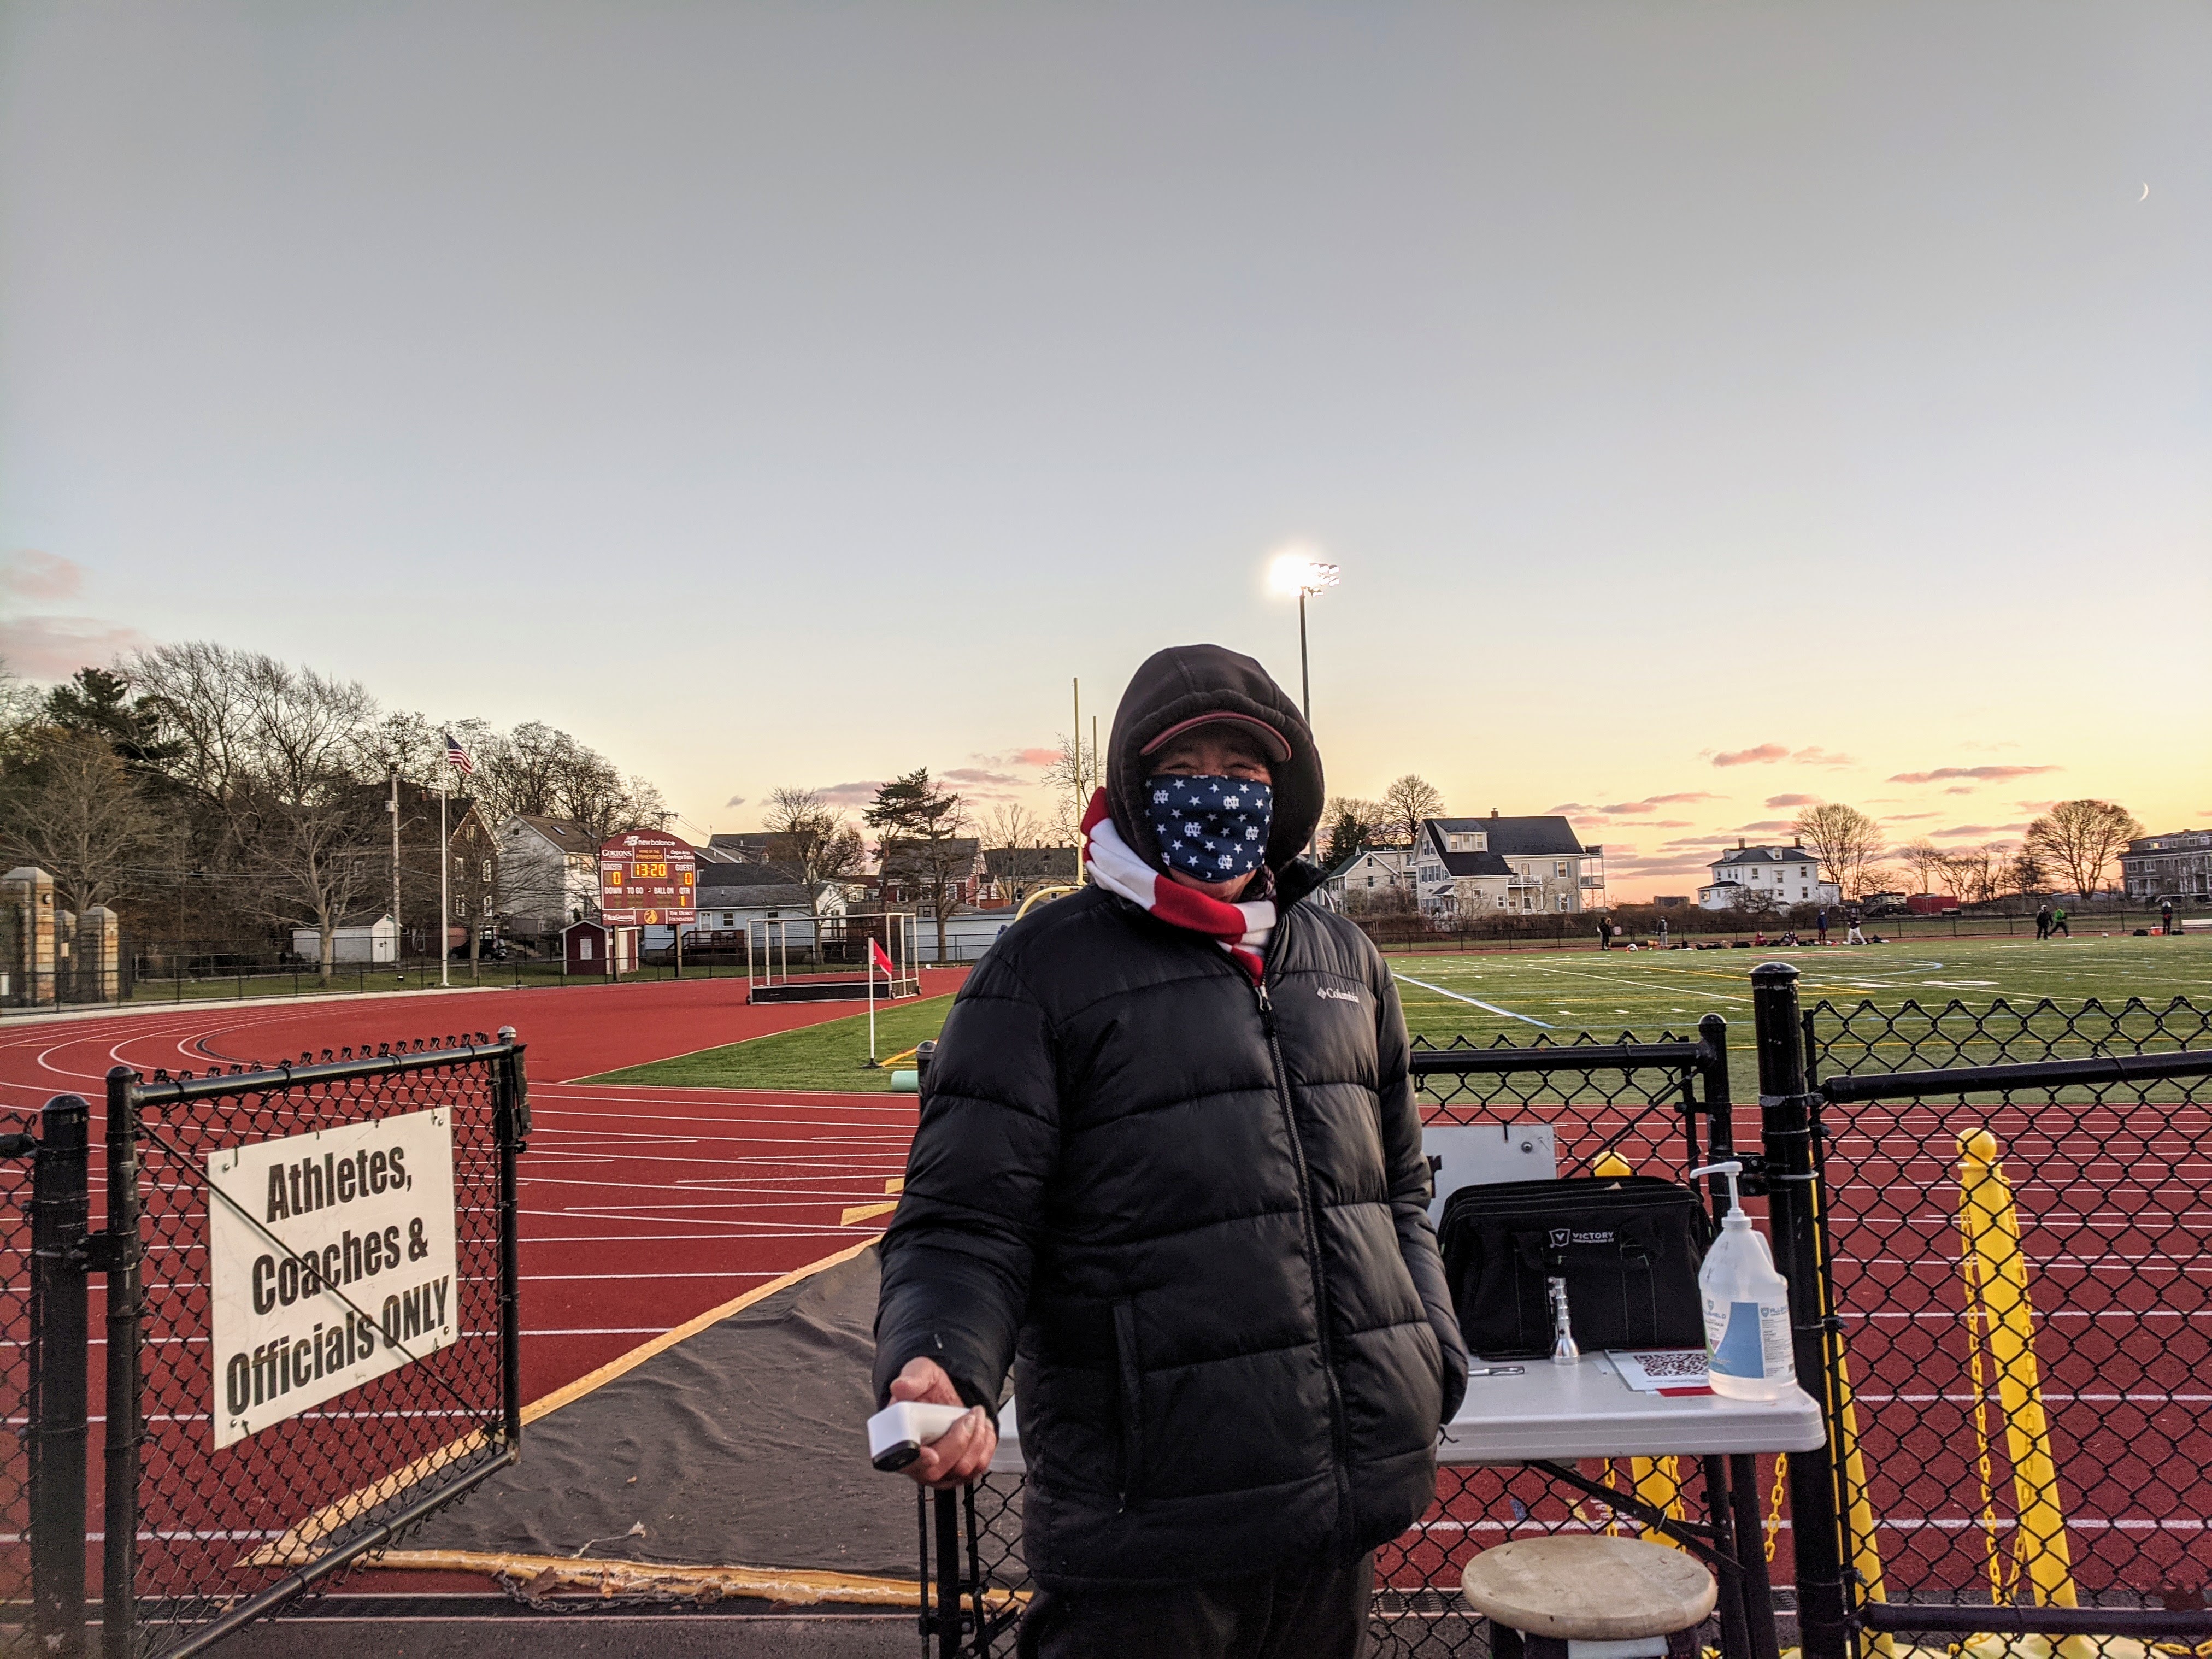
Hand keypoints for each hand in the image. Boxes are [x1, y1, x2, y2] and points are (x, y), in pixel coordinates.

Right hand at [889, 1357, 997, 1489]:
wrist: (945, 1396)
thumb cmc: (926, 1391)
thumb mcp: (920, 1373)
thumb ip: (911, 1380)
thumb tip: (900, 1386)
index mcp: (897, 1442)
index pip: (903, 1461)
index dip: (918, 1461)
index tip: (931, 1455)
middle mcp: (915, 1463)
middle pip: (936, 1469)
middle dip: (958, 1440)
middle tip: (966, 1416)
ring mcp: (938, 1471)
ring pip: (962, 1469)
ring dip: (975, 1438)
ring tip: (974, 1415)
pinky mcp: (958, 1472)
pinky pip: (979, 1466)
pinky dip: (985, 1444)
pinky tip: (979, 1427)